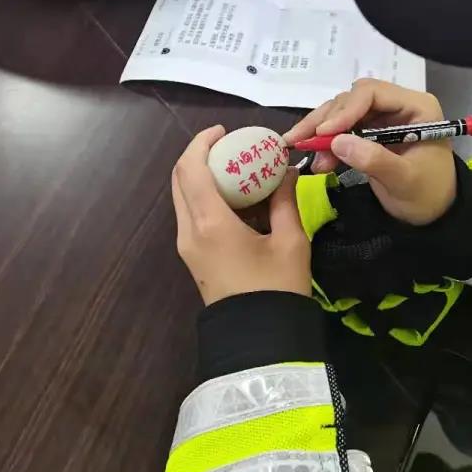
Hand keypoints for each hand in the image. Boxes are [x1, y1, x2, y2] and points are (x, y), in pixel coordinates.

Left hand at [172, 126, 310, 305]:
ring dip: (204, 178)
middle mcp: (189, 230)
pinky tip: (239, 200)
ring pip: (184, 198)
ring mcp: (187, 246)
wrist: (260, 340)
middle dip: (201, 156)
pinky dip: (208, 198)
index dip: (202, 142)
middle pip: (180, 180)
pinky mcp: (193, 257)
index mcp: (209, 222)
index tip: (224, 131)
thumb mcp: (291, 240)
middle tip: (231, 147)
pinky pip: (193, 216)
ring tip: (238, 171)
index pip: (190, 168)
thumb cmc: (277, 288)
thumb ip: (286, 200)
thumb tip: (287, 172)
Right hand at [285, 79, 456, 225]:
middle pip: (352, 100)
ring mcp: (382, 117)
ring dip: (320, 131)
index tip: (324, 133)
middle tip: (302, 141)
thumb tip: (337, 142)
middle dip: (326, 120)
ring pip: (341, 112)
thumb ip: (374, 160)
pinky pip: (341, 130)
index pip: (372, 93)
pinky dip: (326, 143)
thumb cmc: (428, 194)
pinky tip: (318, 162)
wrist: (434, 212)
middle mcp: (397, 105)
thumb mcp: (404, 180)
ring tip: (304, 152)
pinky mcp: (369, 132)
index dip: (345, 110)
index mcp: (416, 106)